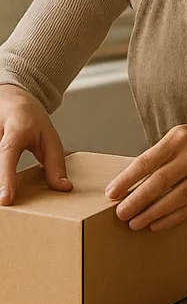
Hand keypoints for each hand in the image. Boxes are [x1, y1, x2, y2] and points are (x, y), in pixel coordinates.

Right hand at [0, 85, 70, 204]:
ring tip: (7, 194)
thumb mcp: (50, 138)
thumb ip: (55, 163)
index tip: (5, 200)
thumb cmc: (31, 119)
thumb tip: (63, 188)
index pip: (8, 155)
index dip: (6, 179)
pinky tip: (4, 184)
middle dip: (2, 182)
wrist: (10, 100)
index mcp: (15, 131)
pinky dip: (1, 176)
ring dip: (1, 179)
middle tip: (7, 202)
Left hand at [106, 124, 186, 231]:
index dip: (127, 180)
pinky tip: (156, 224)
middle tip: (121, 214)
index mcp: (181, 137)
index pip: (148, 161)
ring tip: (135, 223)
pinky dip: (172, 218)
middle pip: (161, 181)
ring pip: (176, 198)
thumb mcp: (180, 138)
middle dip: (137, 200)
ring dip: (153, 213)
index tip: (112, 194)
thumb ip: (158, 156)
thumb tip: (128, 185)